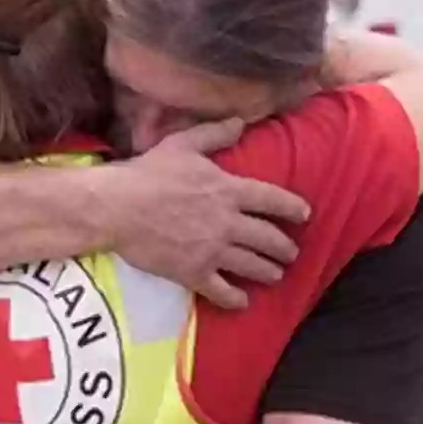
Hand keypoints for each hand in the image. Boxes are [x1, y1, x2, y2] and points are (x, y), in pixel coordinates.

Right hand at [110, 119, 311, 309]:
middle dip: (285, 248)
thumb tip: (241, 121)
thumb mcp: (183, 144)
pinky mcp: (193, 273)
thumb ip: (215, 133)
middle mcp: (228, 223)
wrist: (118, 207)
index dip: (293, 208)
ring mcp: (213, 251)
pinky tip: (243, 302)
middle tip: (291, 253)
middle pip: (269, 239)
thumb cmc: (148, 173)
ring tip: (276, 275)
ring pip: (253, 266)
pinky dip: (236, 299)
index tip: (305, 214)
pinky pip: (222, 291)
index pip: (273, 200)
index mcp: (228, 190)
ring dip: (269, 272)